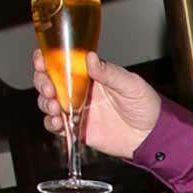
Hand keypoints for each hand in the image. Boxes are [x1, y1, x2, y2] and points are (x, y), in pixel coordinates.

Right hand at [33, 49, 160, 161]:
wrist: (152, 136)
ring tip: (54, 107)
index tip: (41, 60)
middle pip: (49, 82)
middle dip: (42, 83)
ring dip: (45, 103)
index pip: (61, 62)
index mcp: (89, 74)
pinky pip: (56, 126)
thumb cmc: (145, 105)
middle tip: (49, 89)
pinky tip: (58, 122)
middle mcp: (79, 90)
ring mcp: (76, 110)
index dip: (46, 60)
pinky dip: (51, 123)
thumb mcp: (130, 85)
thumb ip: (109, 73)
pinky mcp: (77, 129)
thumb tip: (90, 57)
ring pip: (48, 103)